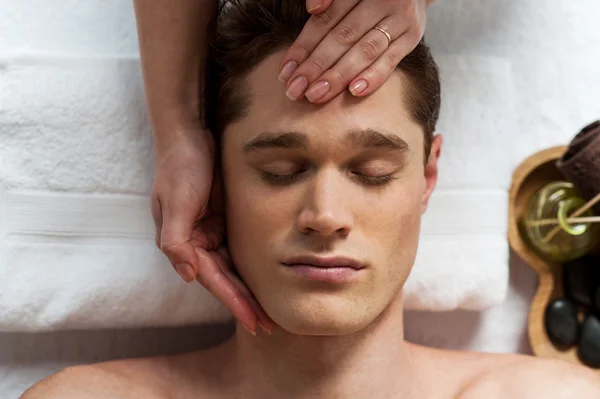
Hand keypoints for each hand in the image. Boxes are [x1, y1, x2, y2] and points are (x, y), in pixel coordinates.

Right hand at [151, 127, 274, 333]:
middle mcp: (197, 242)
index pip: (212, 279)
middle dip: (245, 303)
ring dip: (251, 289)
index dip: (233, 301)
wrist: (189, 135)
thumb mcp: (176, 201)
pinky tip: (269, 278)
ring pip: (234, 268)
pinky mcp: (225, 221)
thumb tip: (186, 274)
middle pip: (225, 280)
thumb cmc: (180, 167)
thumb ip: (176, 239)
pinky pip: (240, 249)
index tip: (255, 321)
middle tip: (270, 326)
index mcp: (183, 243)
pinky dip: (252, 266)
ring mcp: (211, 232)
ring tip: (273, 311)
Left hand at [279, 0, 431, 102]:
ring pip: (365, 50)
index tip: (286, 71)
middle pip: (343, 37)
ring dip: (339, 75)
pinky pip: (392, 60)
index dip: (304, 46)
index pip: (326, 20)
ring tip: (317, 95)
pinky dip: (373, 76)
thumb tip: (313, 8)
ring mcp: (399, 18)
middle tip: (296, 90)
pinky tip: (354, 91)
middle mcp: (381, 0)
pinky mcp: (412, 36)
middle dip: (316, 66)